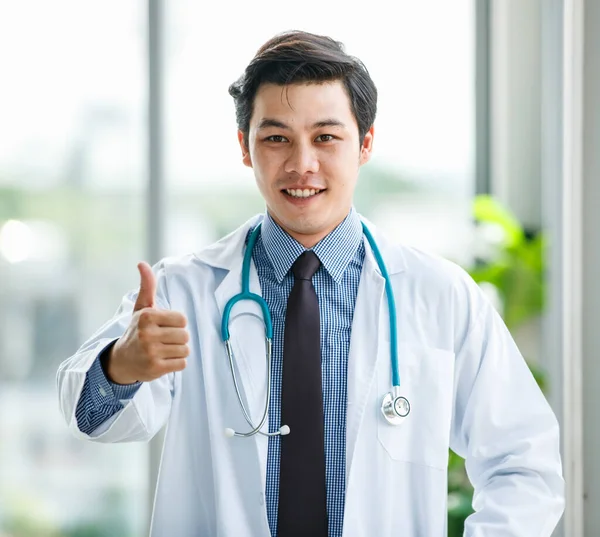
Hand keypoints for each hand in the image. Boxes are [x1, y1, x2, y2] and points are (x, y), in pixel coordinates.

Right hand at [104, 262, 189, 384]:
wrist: (122, 361)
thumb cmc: (137, 330)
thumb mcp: (141, 308)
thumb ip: (147, 286)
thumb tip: (142, 263)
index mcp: (147, 316)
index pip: (182, 320)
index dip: (177, 324)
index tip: (164, 326)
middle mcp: (147, 334)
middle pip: (185, 335)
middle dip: (178, 338)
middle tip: (163, 340)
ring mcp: (151, 352)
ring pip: (185, 350)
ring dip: (177, 351)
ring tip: (163, 350)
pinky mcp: (155, 369)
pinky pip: (182, 364)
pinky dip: (176, 363)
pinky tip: (163, 360)